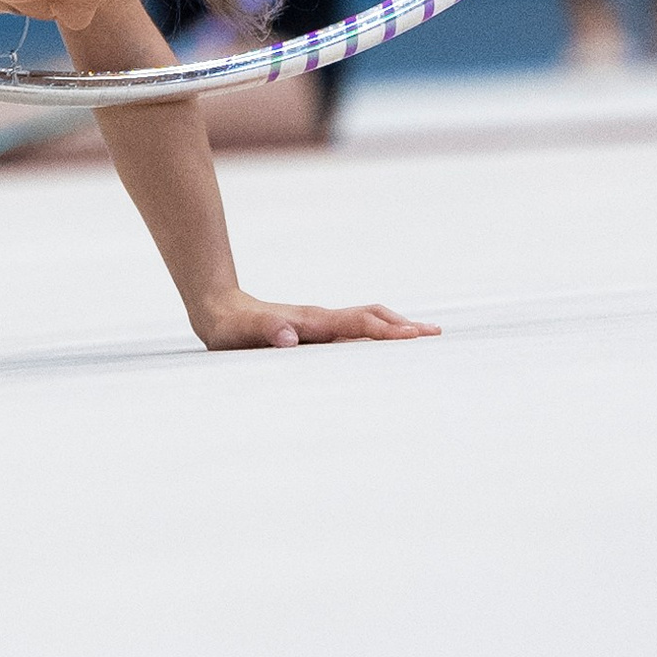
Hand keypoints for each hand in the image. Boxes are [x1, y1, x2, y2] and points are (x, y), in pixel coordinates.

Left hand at [193, 293, 435, 351]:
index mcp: (311, 322)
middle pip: (372, 317)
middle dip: (404, 326)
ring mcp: (321, 324)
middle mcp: (322, 320)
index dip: (386, 331)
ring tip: (423, 337)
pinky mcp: (317, 331)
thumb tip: (289, 338)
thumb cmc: (230, 326)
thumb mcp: (242, 332)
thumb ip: (266, 331)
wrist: (220, 310)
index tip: (414, 337)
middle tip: (436, 335)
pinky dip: (379, 334)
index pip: (358, 324)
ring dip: (395, 328)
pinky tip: (386, 347)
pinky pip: (356, 331)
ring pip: (367, 321)